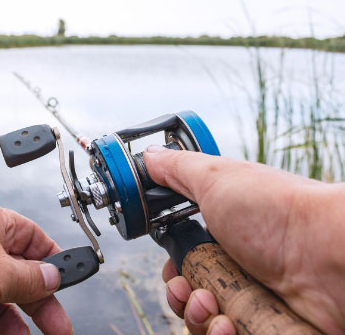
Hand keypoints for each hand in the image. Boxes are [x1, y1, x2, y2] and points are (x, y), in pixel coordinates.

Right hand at [144, 146, 344, 334]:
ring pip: (204, 320)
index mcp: (222, 235)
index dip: (174, 271)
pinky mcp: (264, 324)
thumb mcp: (216, 178)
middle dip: (181, 296)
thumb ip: (178, 169)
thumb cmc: (276, 211)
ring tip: (214, 305)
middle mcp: (237, 268)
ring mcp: (253, 298)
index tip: (173, 270)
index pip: (185, 263)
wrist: (331, 254)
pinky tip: (232, 325)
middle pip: (190, 295)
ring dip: (198, 316)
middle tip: (189, 288)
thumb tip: (149, 157)